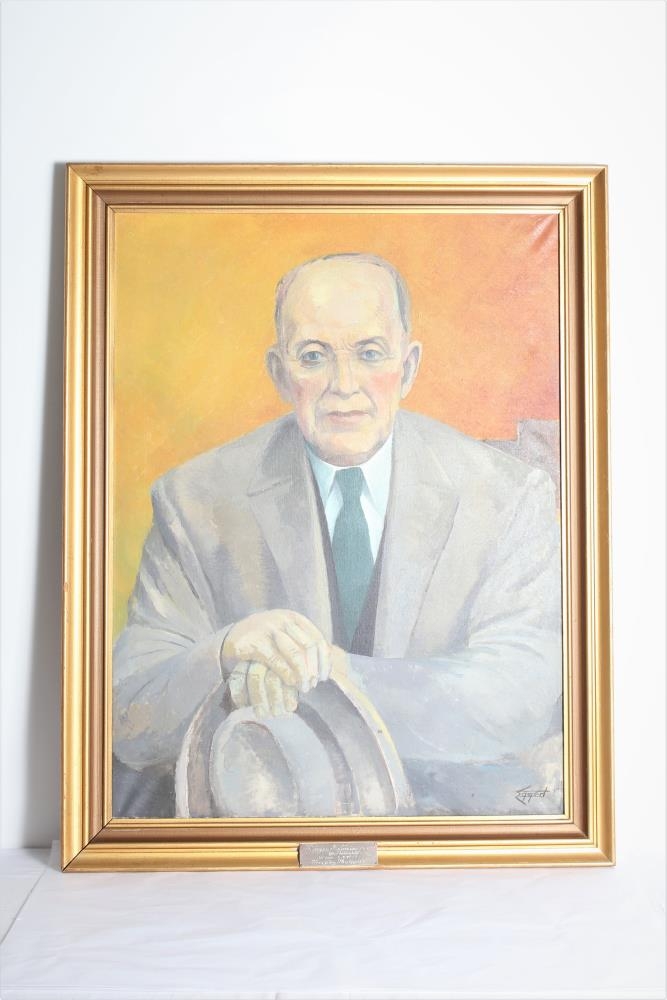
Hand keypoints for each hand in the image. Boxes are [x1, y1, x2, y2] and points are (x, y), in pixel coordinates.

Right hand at [222, 610, 348, 717]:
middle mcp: (283, 620)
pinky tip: (291, 683)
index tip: (324, 677)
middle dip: (314, 668)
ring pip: (295, 654)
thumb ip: (302, 643)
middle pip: (309, 646)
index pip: (317, 638)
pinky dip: (286, 674)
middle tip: (312, 685)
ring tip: (304, 687)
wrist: (232, 638)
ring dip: (303, 674)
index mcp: (294, 618)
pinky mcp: (254, 643)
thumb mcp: (284, 636)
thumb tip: (331, 660)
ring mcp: (268, 629)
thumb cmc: (264, 641)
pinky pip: (276, 661)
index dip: (324, 660)